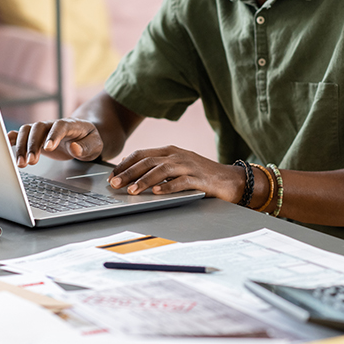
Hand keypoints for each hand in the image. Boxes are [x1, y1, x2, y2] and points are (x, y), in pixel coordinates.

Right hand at [7, 119, 103, 167]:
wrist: (83, 135)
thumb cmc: (90, 140)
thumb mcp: (96, 145)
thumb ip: (87, 147)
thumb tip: (75, 148)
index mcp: (70, 124)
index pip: (60, 126)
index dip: (53, 135)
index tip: (48, 148)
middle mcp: (53, 124)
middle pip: (38, 128)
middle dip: (33, 144)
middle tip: (31, 162)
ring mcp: (43, 129)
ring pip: (27, 131)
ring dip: (21, 146)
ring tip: (21, 164)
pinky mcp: (36, 137)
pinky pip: (21, 134)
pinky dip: (12, 138)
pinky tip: (5, 145)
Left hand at [108, 146, 245, 202]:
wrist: (231, 180)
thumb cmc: (201, 176)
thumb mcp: (176, 168)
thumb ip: (157, 168)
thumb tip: (131, 175)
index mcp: (170, 151)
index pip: (141, 154)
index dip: (125, 164)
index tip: (112, 176)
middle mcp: (177, 156)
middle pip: (148, 161)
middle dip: (129, 172)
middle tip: (115, 184)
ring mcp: (189, 166)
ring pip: (162, 170)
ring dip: (144, 180)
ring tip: (132, 191)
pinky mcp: (199, 179)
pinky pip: (181, 182)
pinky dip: (167, 186)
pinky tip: (157, 192)